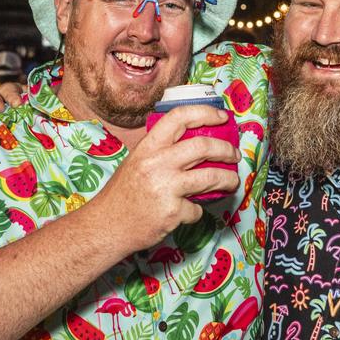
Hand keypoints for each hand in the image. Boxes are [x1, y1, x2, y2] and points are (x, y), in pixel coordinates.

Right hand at [85, 105, 240, 254]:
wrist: (106, 227)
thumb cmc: (122, 195)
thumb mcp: (136, 162)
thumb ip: (161, 152)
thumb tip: (194, 144)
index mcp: (148, 147)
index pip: (179, 117)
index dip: (205, 112)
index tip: (222, 117)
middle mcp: (156, 164)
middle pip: (203, 146)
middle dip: (226, 150)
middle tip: (233, 155)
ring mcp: (166, 188)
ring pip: (211, 177)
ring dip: (228, 179)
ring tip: (232, 181)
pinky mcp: (173, 212)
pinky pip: (197, 208)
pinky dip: (196, 211)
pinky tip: (187, 212)